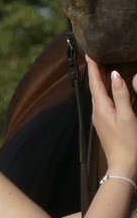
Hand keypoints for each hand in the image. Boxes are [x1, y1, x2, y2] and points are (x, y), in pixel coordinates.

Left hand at [86, 55, 136, 179]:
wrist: (123, 164)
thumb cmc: (128, 141)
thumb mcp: (127, 116)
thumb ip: (120, 95)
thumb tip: (114, 75)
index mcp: (101, 107)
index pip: (94, 82)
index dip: (92, 66)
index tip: (90, 52)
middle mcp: (97, 110)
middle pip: (94, 86)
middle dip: (94, 70)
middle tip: (95, 55)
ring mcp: (100, 117)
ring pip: (98, 93)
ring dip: (98, 80)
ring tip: (102, 67)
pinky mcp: (105, 122)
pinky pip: (102, 101)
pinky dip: (104, 90)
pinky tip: (108, 88)